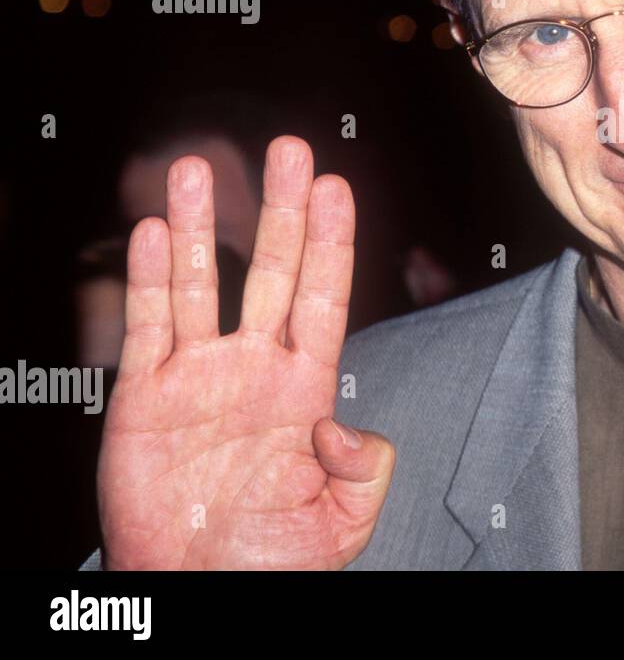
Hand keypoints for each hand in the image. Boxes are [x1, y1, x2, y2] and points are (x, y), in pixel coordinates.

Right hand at [96, 136, 394, 568]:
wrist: (195, 587)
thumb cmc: (269, 558)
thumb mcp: (342, 522)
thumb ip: (364, 470)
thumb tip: (344, 426)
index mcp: (304, 386)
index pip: (324, 295)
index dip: (331, 241)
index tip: (337, 185)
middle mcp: (252, 366)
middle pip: (271, 270)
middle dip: (281, 210)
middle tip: (289, 149)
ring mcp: (197, 374)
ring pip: (202, 283)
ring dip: (201, 226)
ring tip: (199, 168)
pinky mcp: (144, 395)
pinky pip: (147, 325)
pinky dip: (150, 278)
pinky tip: (156, 230)